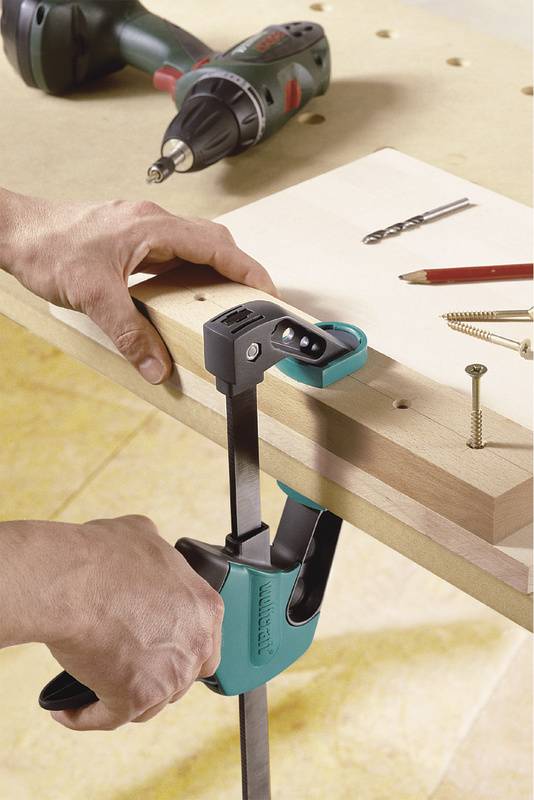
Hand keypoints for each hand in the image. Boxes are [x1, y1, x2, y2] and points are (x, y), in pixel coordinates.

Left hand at [0, 190, 276, 383]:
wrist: (14, 232)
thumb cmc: (46, 247)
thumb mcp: (93, 296)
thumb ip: (130, 334)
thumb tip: (157, 366)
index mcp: (153, 228)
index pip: (217, 246)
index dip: (248, 270)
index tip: (267, 292)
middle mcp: (152, 223)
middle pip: (214, 242)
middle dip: (238, 271)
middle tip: (252, 301)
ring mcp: (142, 229)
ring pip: (194, 246)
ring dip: (213, 272)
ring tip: (224, 303)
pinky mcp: (130, 239)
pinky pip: (173, 253)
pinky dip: (188, 274)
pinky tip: (183, 295)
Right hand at [1, 515, 222, 730]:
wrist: (73, 580)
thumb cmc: (103, 556)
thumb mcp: (143, 534)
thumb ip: (157, 554)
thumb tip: (148, 555)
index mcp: (204, 607)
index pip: (205, 639)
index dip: (180, 645)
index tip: (157, 648)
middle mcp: (195, 644)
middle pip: (182, 674)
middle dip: (156, 674)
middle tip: (127, 666)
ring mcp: (168, 676)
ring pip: (150, 702)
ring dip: (123, 697)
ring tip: (95, 687)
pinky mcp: (134, 698)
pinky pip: (109, 718)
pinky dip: (86, 716)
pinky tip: (67, 710)